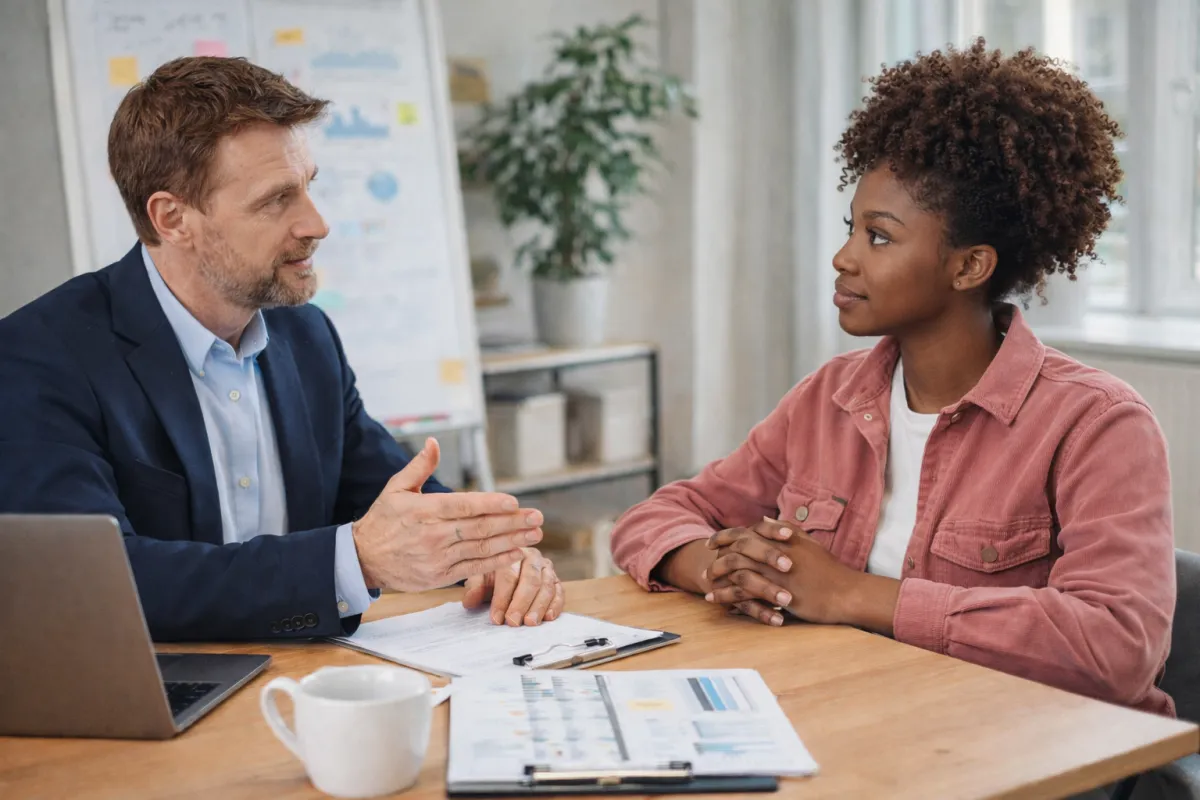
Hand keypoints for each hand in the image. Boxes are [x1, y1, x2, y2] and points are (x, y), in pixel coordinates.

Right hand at [352, 438, 543, 591]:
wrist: (362, 559)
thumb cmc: (382, 520)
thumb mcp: (395, 488)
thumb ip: (419, 466)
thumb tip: (434, 442)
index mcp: (424, 510)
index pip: (464, 506)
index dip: (491, 504)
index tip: (514, 503)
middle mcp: (433, 534)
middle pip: (480, 528)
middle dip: (512, 523)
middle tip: (537, 517)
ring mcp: (438, 558)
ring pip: (481, 549)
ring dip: (511, 542)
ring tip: (534, 535)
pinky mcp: (440, 576)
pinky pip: (474, 569)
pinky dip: (496, 563)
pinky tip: (516, 554)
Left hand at [461, 547, 564, 625]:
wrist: (507, 566)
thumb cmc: (492, 573)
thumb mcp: (480, 576)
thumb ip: (475, 588)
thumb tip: (470, 602)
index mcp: (511, 553)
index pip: (508, 576)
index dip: (502, 598)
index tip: (496, 618)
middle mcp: (533, 558)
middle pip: (530, 580)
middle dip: (522, 603)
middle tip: (513, 622)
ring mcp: (547, 568)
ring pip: (547, 586)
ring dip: (539, 606)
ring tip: (530, 623)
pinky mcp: (557, 580)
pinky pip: (560, 592)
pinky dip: (556, 605)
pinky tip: (548, 618)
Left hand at [705, 518, 900, 633]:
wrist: (846, 593)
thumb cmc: (829, 570)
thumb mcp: (807, 543)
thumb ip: (785, 529)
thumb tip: (765, 518)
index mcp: (780, 539)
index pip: (745, 532)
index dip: (724, 536)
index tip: (710, 542)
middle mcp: (774, 552)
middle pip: (735, 549)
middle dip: (716, 557)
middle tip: (705, 567)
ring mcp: (774, 572)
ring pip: (736, 570)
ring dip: (718, 578)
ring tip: (707, 586)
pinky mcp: (776, 592)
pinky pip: (744, 593)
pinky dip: (728, 596)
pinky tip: (718, 602)